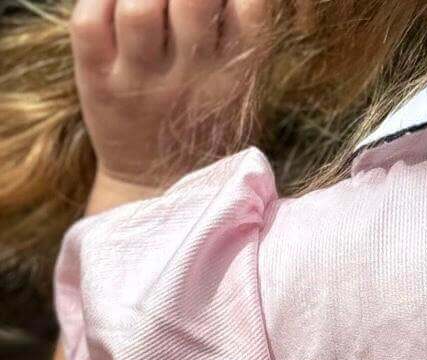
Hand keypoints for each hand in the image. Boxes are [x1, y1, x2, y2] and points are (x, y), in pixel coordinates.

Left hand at [68, 0, 269, 190]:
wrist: (160, 186)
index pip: (250, 6)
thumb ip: (232, 31)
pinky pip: (89, 22)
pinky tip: (110, 3)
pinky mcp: (98, 81)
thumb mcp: (234, 83)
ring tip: (146, 1)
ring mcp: (142, 80)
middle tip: (176, 0)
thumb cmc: (202, 120)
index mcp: (235, 73)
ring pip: (138, 7)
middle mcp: (192, 76)